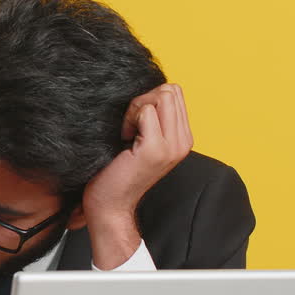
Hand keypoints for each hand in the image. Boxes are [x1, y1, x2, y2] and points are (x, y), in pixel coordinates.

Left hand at [80, 84, 193, 267]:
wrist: (110, 204)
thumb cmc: (118, 171)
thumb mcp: (143, 139)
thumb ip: (154, 117)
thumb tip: (149, 89)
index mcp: (183, 139)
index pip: (175, 93)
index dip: (150, 100)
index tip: (136, 124)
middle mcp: (183, 142)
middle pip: (170, 90)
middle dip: (145, 100)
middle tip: (130, 127)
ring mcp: (172, 146)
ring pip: (161, 95)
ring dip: (137, 108)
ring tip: (128, 133)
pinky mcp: (155, 149)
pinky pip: (145, 110)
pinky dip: (129, 118)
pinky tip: (123, 139)